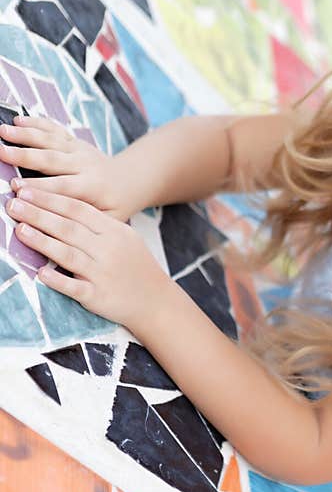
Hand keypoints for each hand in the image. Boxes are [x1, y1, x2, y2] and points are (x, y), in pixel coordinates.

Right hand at [0, 116, 148, 220]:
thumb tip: (61, 233)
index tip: (17, 189)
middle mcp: (85, 165)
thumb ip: (87, 221)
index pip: (63, 187)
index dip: (40, 188)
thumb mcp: (110, 219)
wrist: (130, 181)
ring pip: (51, 141)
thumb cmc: (116, 206)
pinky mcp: (74, 142)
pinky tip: (18, 119)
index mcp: (93, 186)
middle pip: (52, 159)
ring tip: (2, 131)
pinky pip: (55, 130)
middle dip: (26, 157)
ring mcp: (79, 151)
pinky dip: (37, 123)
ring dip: (25, 135)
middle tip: (2, 154)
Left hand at [5, 186, 171, 329]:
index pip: (78, 210)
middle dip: (39, 214)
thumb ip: (97, 225)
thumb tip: (60, 209)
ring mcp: (103, 273)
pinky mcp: (99, 296)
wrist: (157, 301)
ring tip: (19, 230)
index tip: (26, 190)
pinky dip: (57, 280)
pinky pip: (75, 287)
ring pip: (68, 254)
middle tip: (13, 204)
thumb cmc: (136, 267)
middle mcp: (109, 250)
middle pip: (69, 228)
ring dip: (42, 241)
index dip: (51, 199)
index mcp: (115, 232)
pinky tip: (40, 273)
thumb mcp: (125, 239)